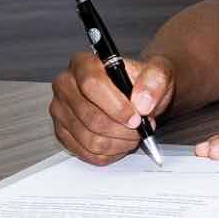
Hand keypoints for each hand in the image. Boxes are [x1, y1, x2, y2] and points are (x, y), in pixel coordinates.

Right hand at [50, 52, 175, 165]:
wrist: (137, 96)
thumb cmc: (141, 83)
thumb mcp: (157, 74)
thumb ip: (155, 81)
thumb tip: (141, 103)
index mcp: (84, 64)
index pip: (92, 84)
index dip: (116, 106)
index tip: (136, 118)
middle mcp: (65, 85)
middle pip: (90, 116)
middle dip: (121, 129)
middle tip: (141, 128)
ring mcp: (61, 111)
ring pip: (89, 139)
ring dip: (118, 143)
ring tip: (133, 135)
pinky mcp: (63, 132)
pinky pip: (86, 152)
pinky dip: (109, 153)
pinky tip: (120, 142)